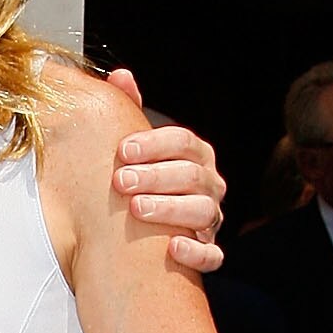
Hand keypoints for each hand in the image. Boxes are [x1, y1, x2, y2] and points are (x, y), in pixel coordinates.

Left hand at [105, 68, 225, 274]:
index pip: (185, 142)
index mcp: (195, 156)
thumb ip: (130, 112)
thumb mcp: (135, 148)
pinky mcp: (208, 251)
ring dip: (170, 209)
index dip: (155, 144)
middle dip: (155, 176)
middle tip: (120, 180)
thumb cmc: (139, 181)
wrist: (142, 233)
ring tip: (136, 208)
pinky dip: (196, 252)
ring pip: (203, 212)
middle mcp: (209, 185)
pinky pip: (212, 255)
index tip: (123, 150)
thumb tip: (120, 76)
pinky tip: (172, 247)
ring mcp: (210, 219)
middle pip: (192, 176)